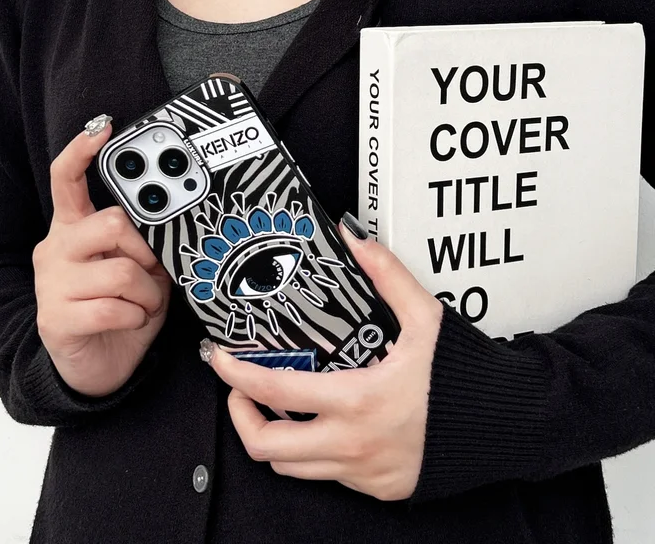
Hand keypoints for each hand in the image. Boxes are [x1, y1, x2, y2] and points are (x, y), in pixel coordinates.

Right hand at [32, 116, 170, 396]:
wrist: (94, 365)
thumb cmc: (120, 309)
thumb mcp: (138, 270)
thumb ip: (145, 243)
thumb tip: (172, 222)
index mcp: (73, 230)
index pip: (68, 180)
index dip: (83, 152)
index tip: (102, 128)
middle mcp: (56, 249)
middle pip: (111, 224)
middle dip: (146, 250)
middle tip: (153, 270)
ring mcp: (52, 284)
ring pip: (121, 271)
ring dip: (149, 292)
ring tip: (146, 303)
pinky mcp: (56, 319)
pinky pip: (115, 307)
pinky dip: (138, 315)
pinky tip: (133, 321)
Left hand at [208, 216, 443, 500]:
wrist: (509, 424)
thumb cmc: (466, 375)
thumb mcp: (426, 318)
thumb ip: (387, 275)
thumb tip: (356, 239)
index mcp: (358, 401)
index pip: (275, 392)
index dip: (236, 375)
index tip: (220, 359)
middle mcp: (354, 444)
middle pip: (267, 447)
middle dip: (241, 417)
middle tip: (243, 390)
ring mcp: (365, 472)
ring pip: (293, 468)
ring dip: (276, 438)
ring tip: (278, 407)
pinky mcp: (380, 488)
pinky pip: (330, 477)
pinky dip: (315, 452)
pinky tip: (326, 424)